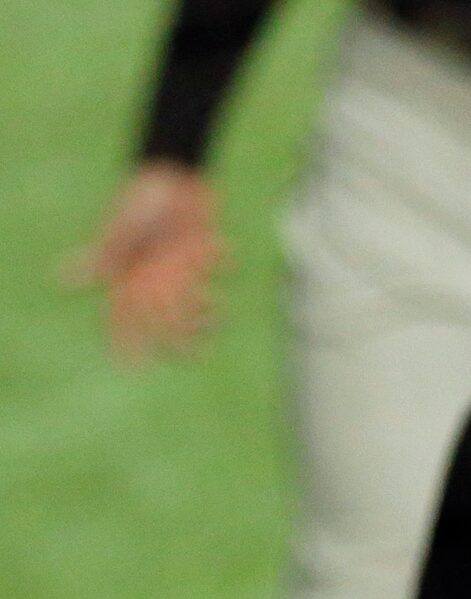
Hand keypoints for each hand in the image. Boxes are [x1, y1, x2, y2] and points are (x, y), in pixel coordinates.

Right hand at [66, 161, 225, 362]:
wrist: (170, 171)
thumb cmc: (139, 201)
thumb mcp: (119, 230)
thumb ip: (100, 257)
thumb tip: (61, 278)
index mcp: (131, 277)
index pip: (123, 322)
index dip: (125, 346)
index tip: (130, 369)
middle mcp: (156, 282)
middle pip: (165, 326)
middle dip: (179, 342)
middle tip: (194, 351)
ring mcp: (182, 273)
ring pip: (194, 310)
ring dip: (206, 316)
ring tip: (215, 310)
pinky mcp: (204, 259)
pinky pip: (217, 270)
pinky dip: (222, 262)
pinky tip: (223, 252)